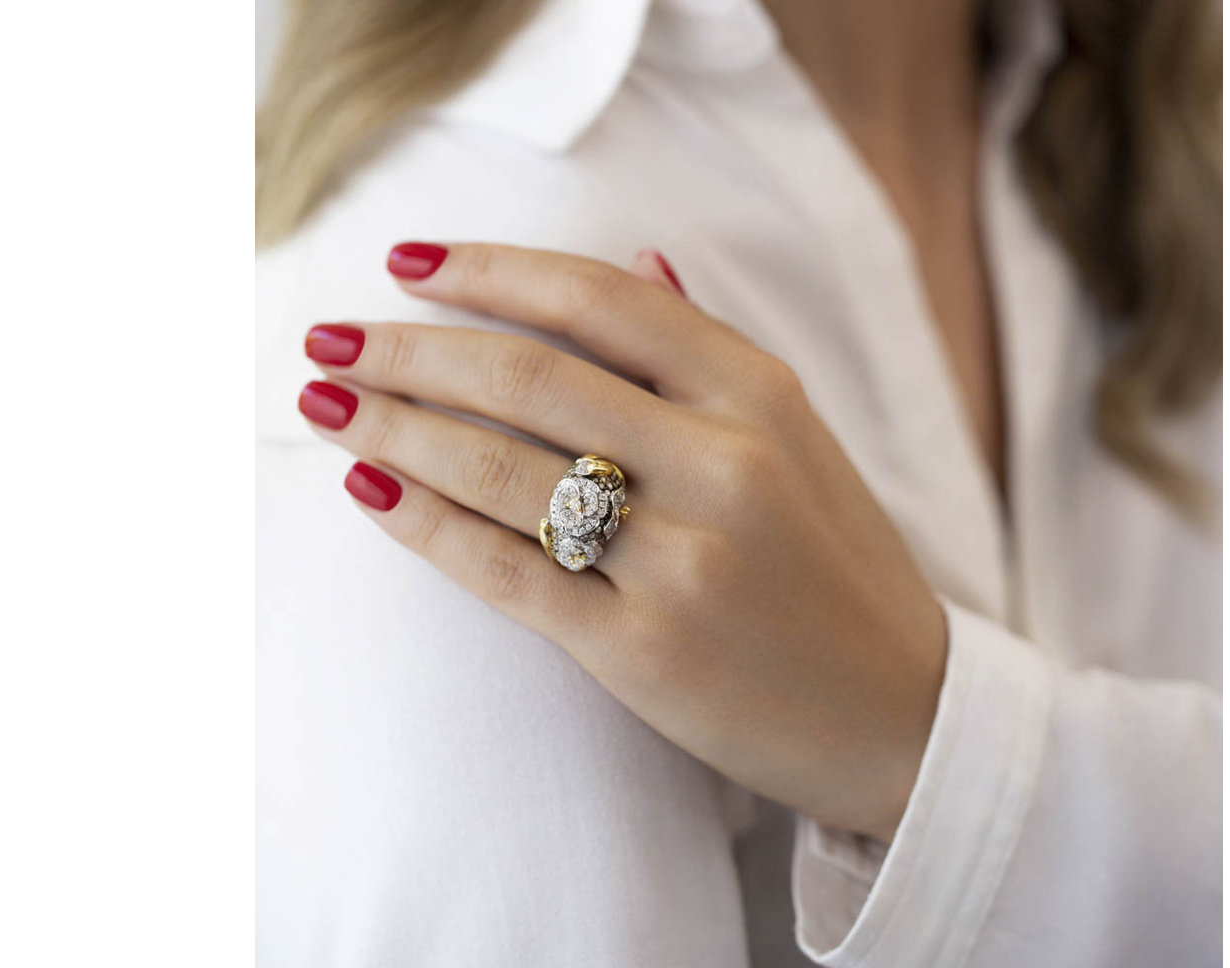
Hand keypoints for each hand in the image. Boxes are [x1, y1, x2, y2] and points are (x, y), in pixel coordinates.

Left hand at [297, 242, 946, 840]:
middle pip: (526, 375)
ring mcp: (682, 560)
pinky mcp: (641, 650)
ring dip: (392, 429)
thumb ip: (712, 353)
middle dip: (406, 348)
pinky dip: (423, 525)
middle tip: (327, 339)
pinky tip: (369, 492)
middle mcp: (723, 464)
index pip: (598, 299)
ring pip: (499, 468)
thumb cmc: (839, 569)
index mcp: (761, 394)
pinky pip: (503, 570)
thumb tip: (636, 257)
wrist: (903, 717)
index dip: (487, 270)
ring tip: (326, 407)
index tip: (405, 261)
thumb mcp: (802, 440)